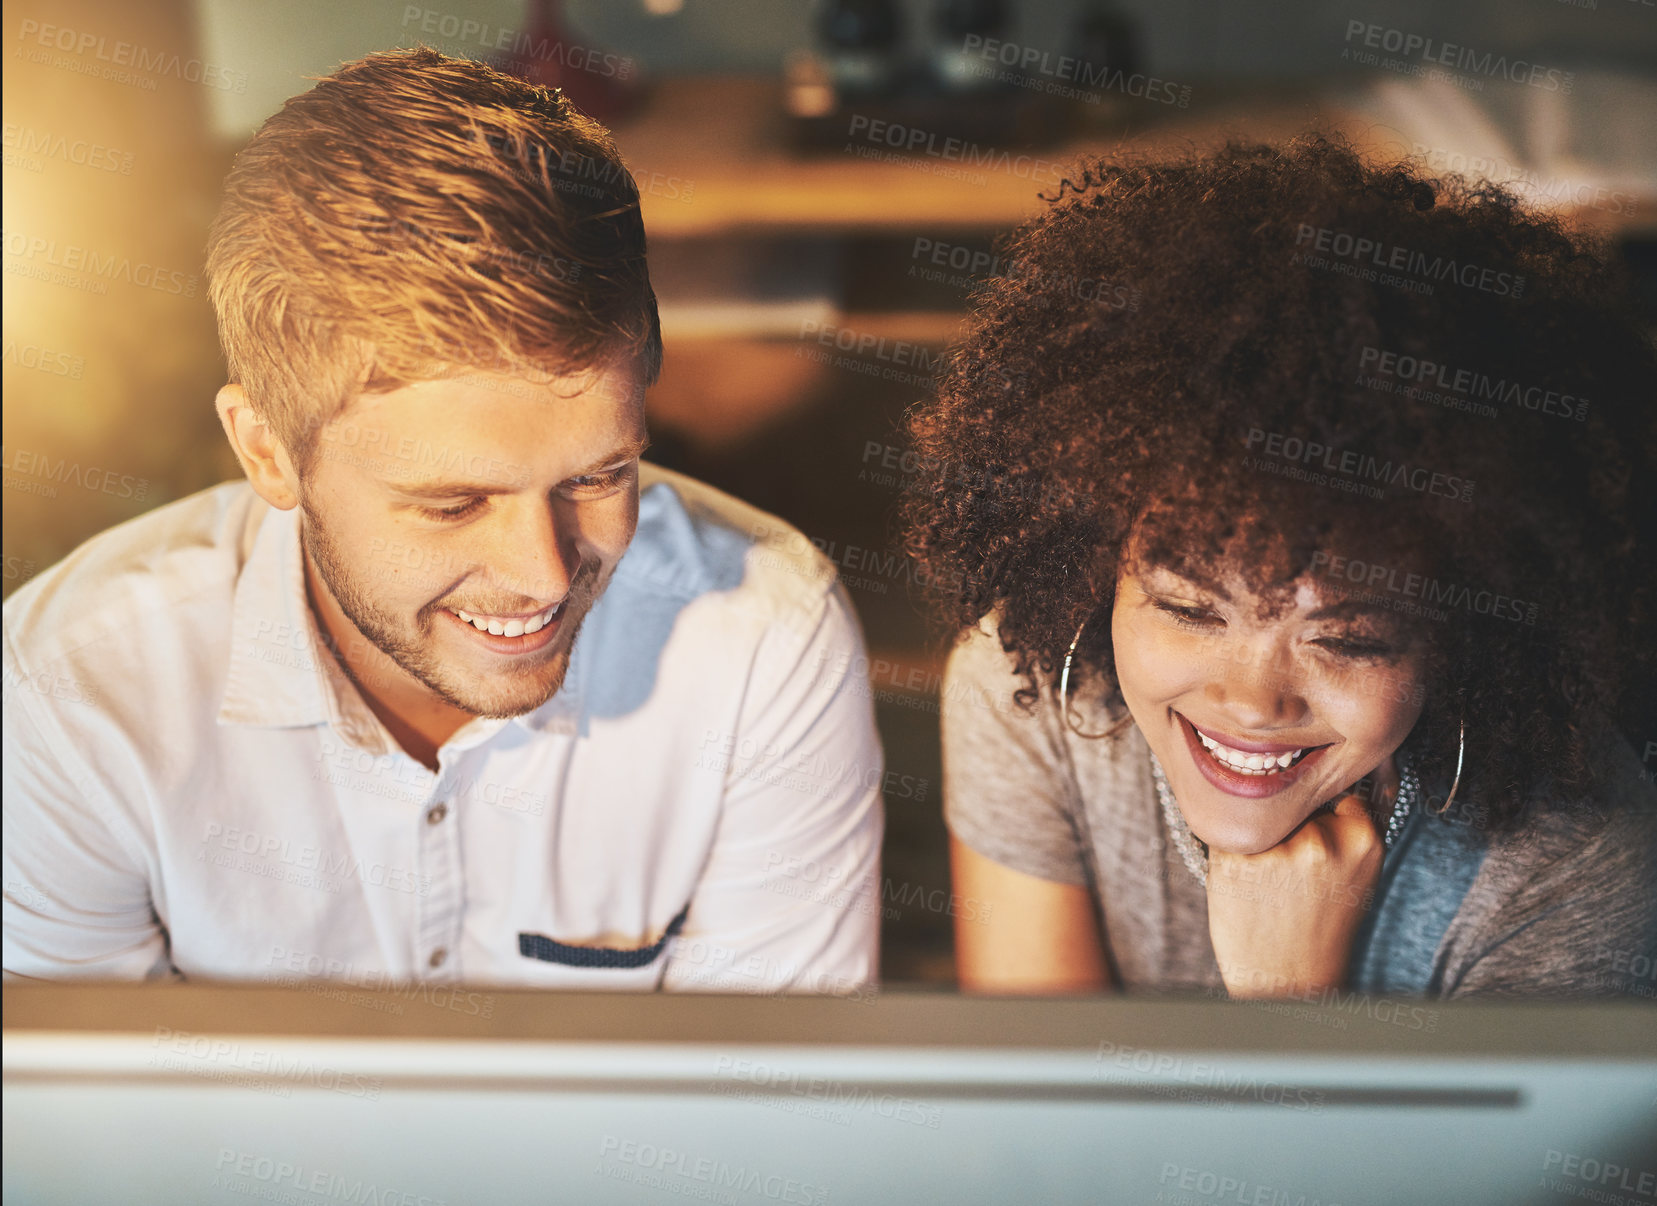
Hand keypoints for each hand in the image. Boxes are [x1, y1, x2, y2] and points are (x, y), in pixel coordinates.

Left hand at [1205, 788, 1384, 999]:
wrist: (1288, 981)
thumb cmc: (1320, 925)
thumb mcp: (1355, 873)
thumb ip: (1348, 826)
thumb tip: (1341, 769)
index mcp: (1362, 841)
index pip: (1337, 787)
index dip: (1320, 806)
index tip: (1315, 823)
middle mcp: (1322, 841)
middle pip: (1295, 799)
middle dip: (1289, 821)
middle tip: (1291, 868)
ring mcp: (1277, 850)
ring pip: (1259, 812)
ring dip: (1258, 833)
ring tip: (1269, 878)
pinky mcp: (1235, 860)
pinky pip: (1227, 830)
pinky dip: (1232, 849)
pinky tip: (1247, 882)